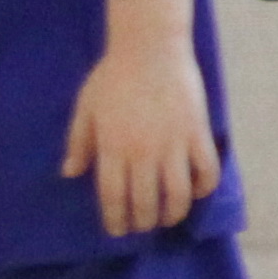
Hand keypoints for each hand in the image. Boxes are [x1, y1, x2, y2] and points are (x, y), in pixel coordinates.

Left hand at [61, 40, 220, 236]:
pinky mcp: (197, 133)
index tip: (117, 231)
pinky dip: (203, 188)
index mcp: (112, 147)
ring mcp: (173, 144)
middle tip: (141, 227)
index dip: (115, 219)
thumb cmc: (113, 75)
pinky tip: (195, 192)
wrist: (150, 47)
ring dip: (173, 213)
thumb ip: (78, 142)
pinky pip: (206, 171)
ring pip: (178, 195)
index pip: (113, 196)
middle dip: (142, 222)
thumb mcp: (86, 107)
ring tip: (167, 218)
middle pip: (145, 202)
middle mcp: (143, 152)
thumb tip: (70, 174)